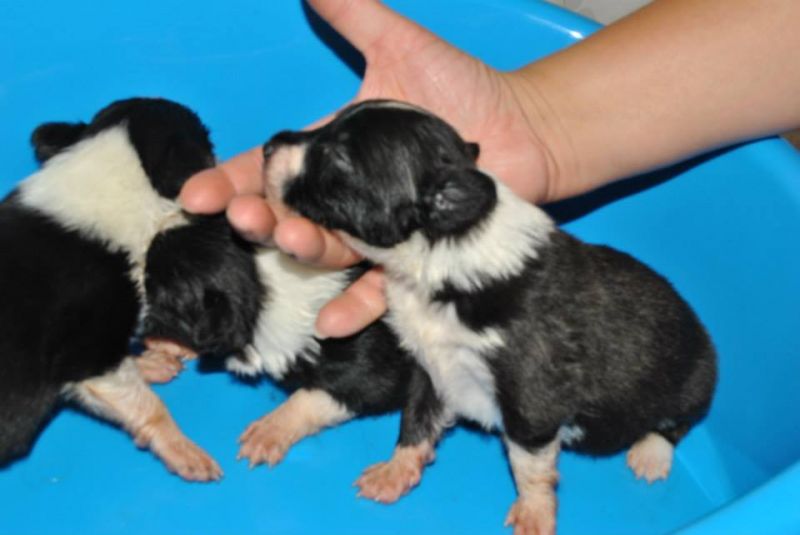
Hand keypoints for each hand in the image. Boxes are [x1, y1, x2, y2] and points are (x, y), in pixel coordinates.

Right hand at [180, 0, 557, 336]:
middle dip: (257, 216)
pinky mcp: (413, 258)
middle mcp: (348, 198)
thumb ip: (354, 13)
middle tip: (241, 215)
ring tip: (288, 238)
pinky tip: (332, 321)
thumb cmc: (466, 90)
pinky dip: (357, 306)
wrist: (525, 129)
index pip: (271, 169)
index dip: (232, 180)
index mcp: (333, 154)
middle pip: (288, 214)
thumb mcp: (401, 46)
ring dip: (300, 251)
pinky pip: (380, 288)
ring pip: (326, 251)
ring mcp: (378, 231)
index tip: (195, 194)